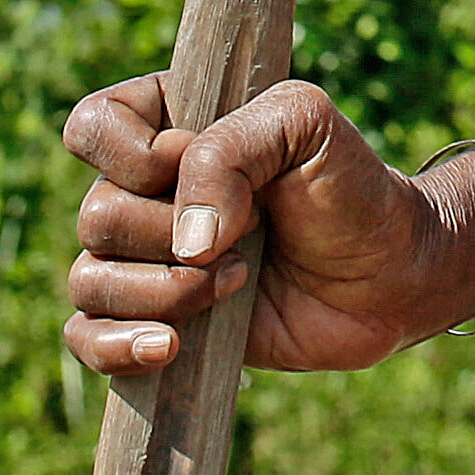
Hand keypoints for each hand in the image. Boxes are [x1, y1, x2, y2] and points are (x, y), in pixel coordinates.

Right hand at [60, 72, 468, 378]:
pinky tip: (171, 348)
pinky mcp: (155, 321)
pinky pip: (86, 340)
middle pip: (96, 214)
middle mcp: (147, 193)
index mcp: (170, 125)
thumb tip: (185, 241)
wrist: (388, 275)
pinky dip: (117, 347)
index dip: (136, 154)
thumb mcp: (306, 126)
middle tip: (251, 233)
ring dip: (166, 291)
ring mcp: (147, 261)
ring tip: (236, 285)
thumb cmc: (350, 189)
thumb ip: (232, 150)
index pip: (94, 126)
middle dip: (172, 233)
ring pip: (89, 280)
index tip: (196, 163)